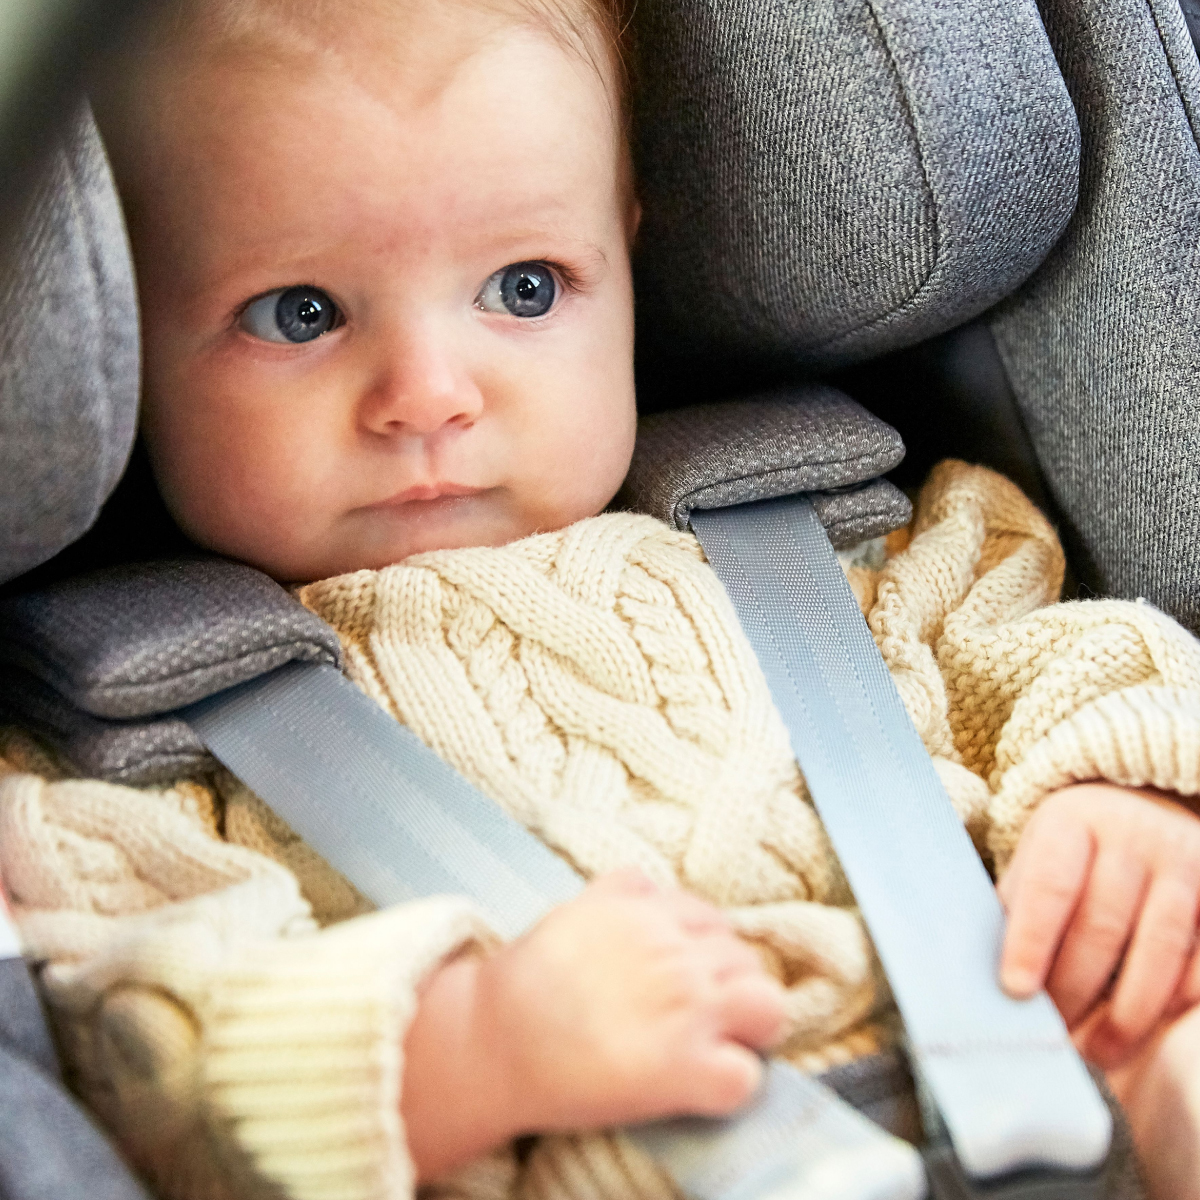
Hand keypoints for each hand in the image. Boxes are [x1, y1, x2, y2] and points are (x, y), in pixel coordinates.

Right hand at [402, 870, 787, 1179]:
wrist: (492, 1042)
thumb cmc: (523, 981)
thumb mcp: (575, 910)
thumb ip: (622, 895)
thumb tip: (651, 893)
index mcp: (650, 912)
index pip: (712, 920)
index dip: (704, 949)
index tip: (687, 972)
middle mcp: (677, 953)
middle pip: (745, 959)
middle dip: (730, 984)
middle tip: (701, 1012)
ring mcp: (688, 1009)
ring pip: (769, 1007)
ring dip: (750, 1026)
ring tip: (718, 1044)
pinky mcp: (686, 1069)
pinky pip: (746, 1077)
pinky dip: (731, 1085)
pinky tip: (700, 1086)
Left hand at [998, 783, 1199, 1068]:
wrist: (1142, 811)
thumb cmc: (1073, 853)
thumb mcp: (1035, 859)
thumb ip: (1015, 908)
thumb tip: (980, 975)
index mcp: (1071, 823)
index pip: (1049, 886)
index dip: (1032, 942)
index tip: (1017, 991)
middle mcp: (1132, 836)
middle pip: (1102, 923)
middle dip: (1074, 987)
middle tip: (1053, 1032)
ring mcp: (1183, 863)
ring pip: (1159, 946)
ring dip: (1126, 1010)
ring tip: (1097, 1050)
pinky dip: (1175, 1001)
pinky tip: (1147, 1028)